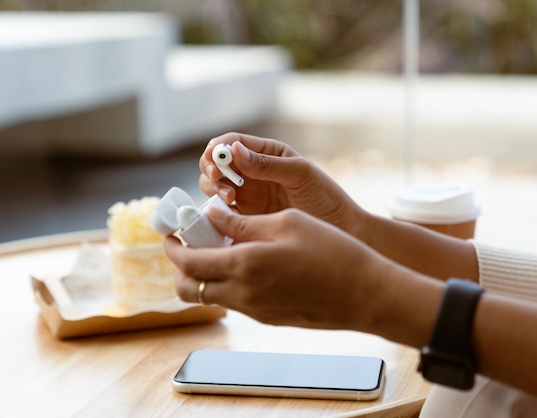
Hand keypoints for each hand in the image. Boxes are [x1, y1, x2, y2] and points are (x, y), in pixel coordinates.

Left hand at [164, 207, 395, 330]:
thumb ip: (243, 221)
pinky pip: (234, 301)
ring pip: (210, 297)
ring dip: (204, 274)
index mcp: (243, 265)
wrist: (366, 294)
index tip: (170, 231)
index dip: (172, 245)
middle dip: (180, 265)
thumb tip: (213, 215)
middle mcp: (242, 293)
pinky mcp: (268, 319)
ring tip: (223, 247)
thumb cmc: (332, 251)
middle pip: (188, 288)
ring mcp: (255, 311)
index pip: (187, 262)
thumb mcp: (287, 222)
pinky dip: (227, 282)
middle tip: (193, 241)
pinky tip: (248, 262)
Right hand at [199, 132, 363, 235]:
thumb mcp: (300, 175)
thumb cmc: (325, 197)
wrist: (340, 230)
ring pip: (214, 185)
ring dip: (213, 188)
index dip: (219, 148)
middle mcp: (253, 172)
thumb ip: (268, 164)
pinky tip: (226, 214)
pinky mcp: (246, 217)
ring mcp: (248, 194)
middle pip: (216, 163)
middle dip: (211, 168)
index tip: (215, 158)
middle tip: (218, 179)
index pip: (233, 142)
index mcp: (267, 153)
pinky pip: (222, 210)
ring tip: (229, 198)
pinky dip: (216, 210)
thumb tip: (234, 151)